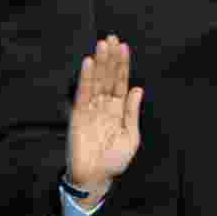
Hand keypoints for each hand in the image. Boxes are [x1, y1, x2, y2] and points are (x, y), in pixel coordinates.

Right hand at [66, 35, 143, 209]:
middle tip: (112, 37)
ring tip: (102, 44)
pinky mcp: (78, 115)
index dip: (123, 65)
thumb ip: (132, 112)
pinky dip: (85, 78)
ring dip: (99, 62)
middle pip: (108, 77)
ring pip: (96, 81)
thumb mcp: (131, 136)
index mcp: (119, 109)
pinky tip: (89, 64)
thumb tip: (138, 89)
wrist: (97, 178)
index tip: (124, 47)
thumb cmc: (115, 160)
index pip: (121, 82)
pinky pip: (82, 93)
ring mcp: (91, 109)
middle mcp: (104, 105)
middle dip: (110, 58)